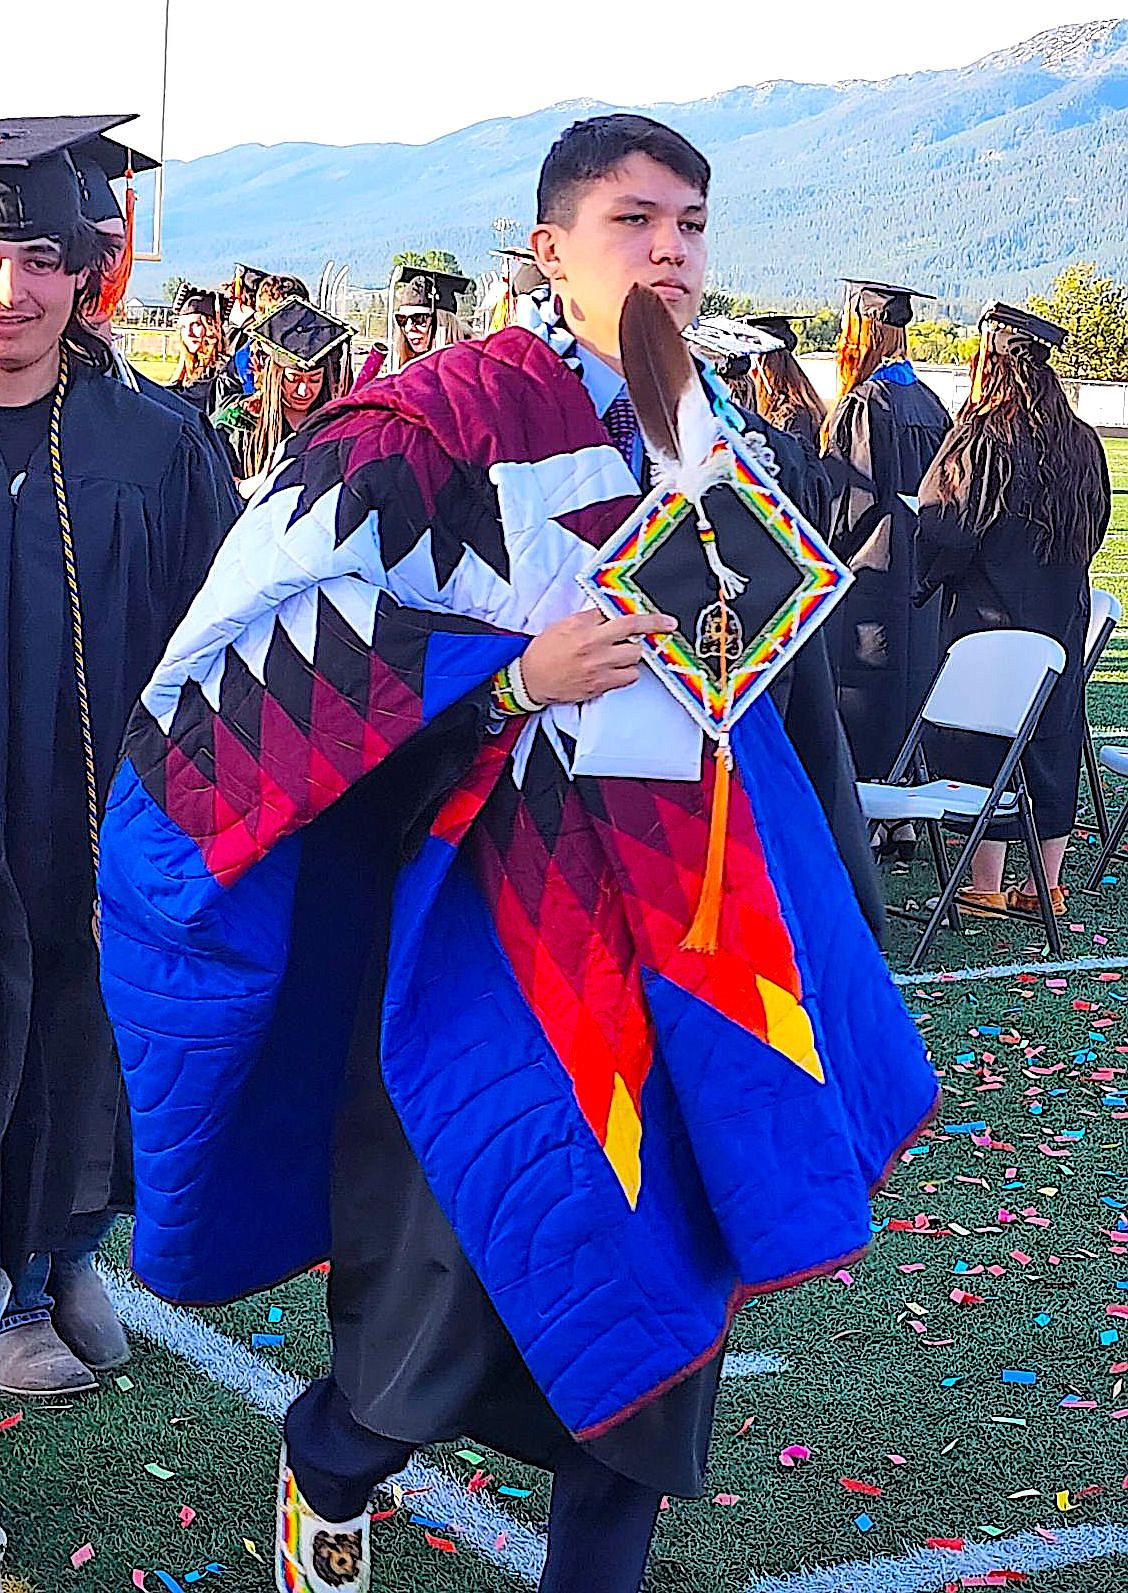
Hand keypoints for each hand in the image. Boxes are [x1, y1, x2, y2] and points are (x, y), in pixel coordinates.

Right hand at [520, 608, 676, 705]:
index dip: (646, 618)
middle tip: (642, 636)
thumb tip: (612, 612)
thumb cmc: (544, 652)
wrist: (530, 679)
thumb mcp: (564, 624)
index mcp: (583, 625)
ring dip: (633, 654)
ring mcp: (598, 666)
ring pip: (635, 656)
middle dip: (641, 635)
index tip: (664, 621)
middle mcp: (593, 644)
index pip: (620, 614)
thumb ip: (590, 618)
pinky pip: (630, 677)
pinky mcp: (600, 685)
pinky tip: (617, 670)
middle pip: (634, 634)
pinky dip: (628, 673)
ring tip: (619, 655)